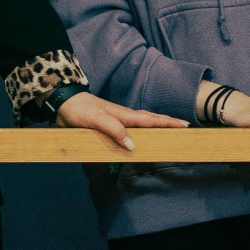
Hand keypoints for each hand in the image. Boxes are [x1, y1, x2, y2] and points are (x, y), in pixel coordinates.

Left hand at [54, 92, 188, 151]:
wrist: (64, 104)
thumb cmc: (80, 110)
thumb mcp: (97, 120)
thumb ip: (114, 130)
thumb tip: (133, 145)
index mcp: (125, 115)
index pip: (152, 120)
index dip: (168, 123)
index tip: (185, 125)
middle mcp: (124, 118)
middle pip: (151, 121)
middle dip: (168, 124)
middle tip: (185, 128)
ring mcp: (118, 122)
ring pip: (142, 125)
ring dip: (156, 128)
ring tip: (169, 134)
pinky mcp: (109, 127)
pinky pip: (129, 132)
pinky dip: (140, 134)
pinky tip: (140, 140)